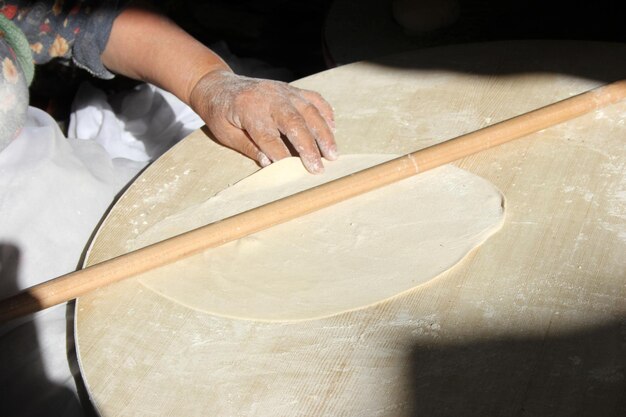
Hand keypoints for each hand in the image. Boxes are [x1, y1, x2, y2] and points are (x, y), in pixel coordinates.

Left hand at [189, 70, 336, 172]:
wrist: (219, 86)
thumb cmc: (221, 114)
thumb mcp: (225, 134)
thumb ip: (247, 147)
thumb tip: (268, 162)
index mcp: (248, 109)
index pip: (268, 137)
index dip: (280, 156)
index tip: (291, 173)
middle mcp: (269, 97)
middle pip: (294, 123)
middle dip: (309, 148)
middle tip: (319, 169)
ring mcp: (284, 91)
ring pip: (310, 111)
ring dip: (324, 134)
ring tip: (333, 154)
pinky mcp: (292, 89)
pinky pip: (314, 99)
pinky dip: (326, 113)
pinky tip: (333, 128)